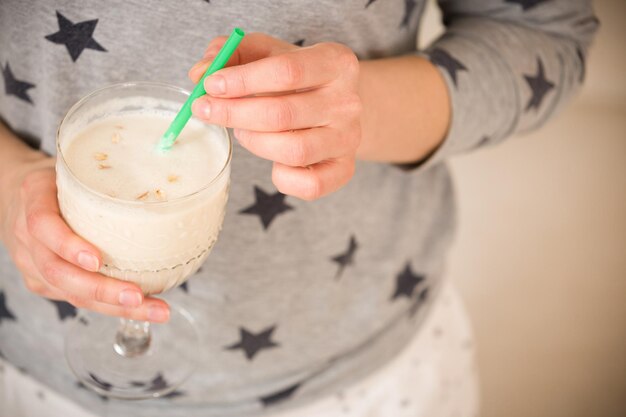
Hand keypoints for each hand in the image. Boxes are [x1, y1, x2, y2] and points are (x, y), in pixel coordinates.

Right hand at [0, 158, 169, 321]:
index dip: (68, 245)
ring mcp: (31, 264)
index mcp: (34, 199)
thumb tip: (159, 184)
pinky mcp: (42, 283)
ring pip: (70, 293)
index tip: (96, 260)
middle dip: (101, 290)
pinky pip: (76, 298)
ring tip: (156, 309)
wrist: (17, 197)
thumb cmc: (56, 181)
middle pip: (58, 272)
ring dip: (115, 306)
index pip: (43, 226)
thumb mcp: (71, 168)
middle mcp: (27, 238)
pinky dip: (111, 306)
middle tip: (138, 295)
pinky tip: (142, 306)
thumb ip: (100, 176)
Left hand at [189, 33, 361, 200]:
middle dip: (234, 114)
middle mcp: (348, 102)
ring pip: (294, 151)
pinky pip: (309, 185)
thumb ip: (231, 54)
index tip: (210, 86)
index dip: (242, 80)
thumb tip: (200, 74)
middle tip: (207, 111)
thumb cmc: (296, 78)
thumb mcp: (267, 52)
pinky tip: (272, 160)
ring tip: (243, 131)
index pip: (287, 71)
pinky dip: (283, 178)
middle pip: (284, 114)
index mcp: (336, 62)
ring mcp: (348, 139)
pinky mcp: (344, 169)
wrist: (335, 105)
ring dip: (255, 142)